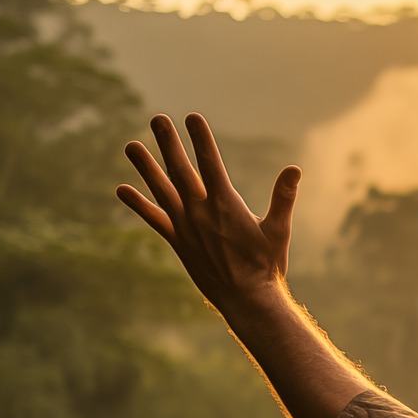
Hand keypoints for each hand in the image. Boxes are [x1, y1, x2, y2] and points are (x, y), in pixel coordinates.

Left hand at [117, 112, 301, 312]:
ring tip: (131, 145)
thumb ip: (284, 197)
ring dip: (146, 167)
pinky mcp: (178, 242)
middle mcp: (201, 212)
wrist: (247, 300)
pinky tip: (123, 189)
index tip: (192, 117)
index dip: (200, 139)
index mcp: (226, 205)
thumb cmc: (267, 264)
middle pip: (181, 170)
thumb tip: (294, 169)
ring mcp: (186, 227)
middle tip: (158, 119)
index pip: (210, 163)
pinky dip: (139, 204)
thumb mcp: (278, 229)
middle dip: (169, 143)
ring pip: (162, 190)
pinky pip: (154, 219)